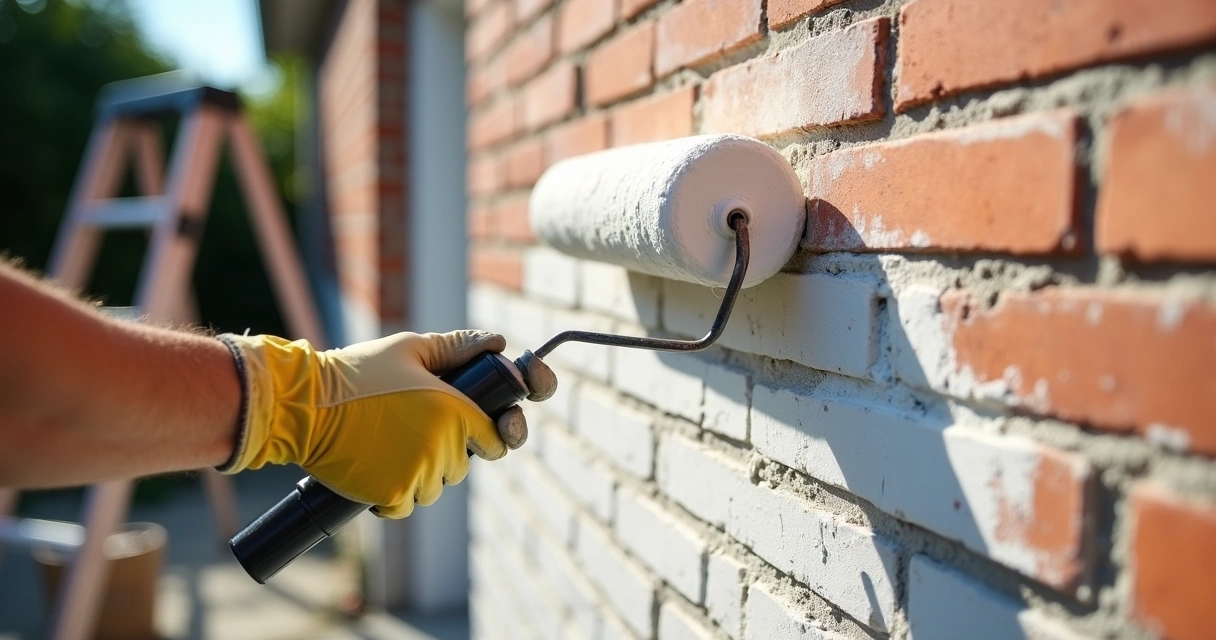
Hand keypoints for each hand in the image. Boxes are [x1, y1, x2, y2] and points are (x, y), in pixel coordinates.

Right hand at [217, 330, 552, 517]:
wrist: (305, 406)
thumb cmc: (356, 372)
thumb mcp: (408, 349)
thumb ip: (456, 348)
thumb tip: (499, 342)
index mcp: (455, 410)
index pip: (495, 439)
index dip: (485, 438)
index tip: (468, 435)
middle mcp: (443, 445)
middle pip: (460, 465)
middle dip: (444, 455)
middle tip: (409, 433)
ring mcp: (419, 473)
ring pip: (434, 488)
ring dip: (419, 476)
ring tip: (388, 450)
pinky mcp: (392, 495)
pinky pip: (406, 506)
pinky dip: (394, 496)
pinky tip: (376, 472)